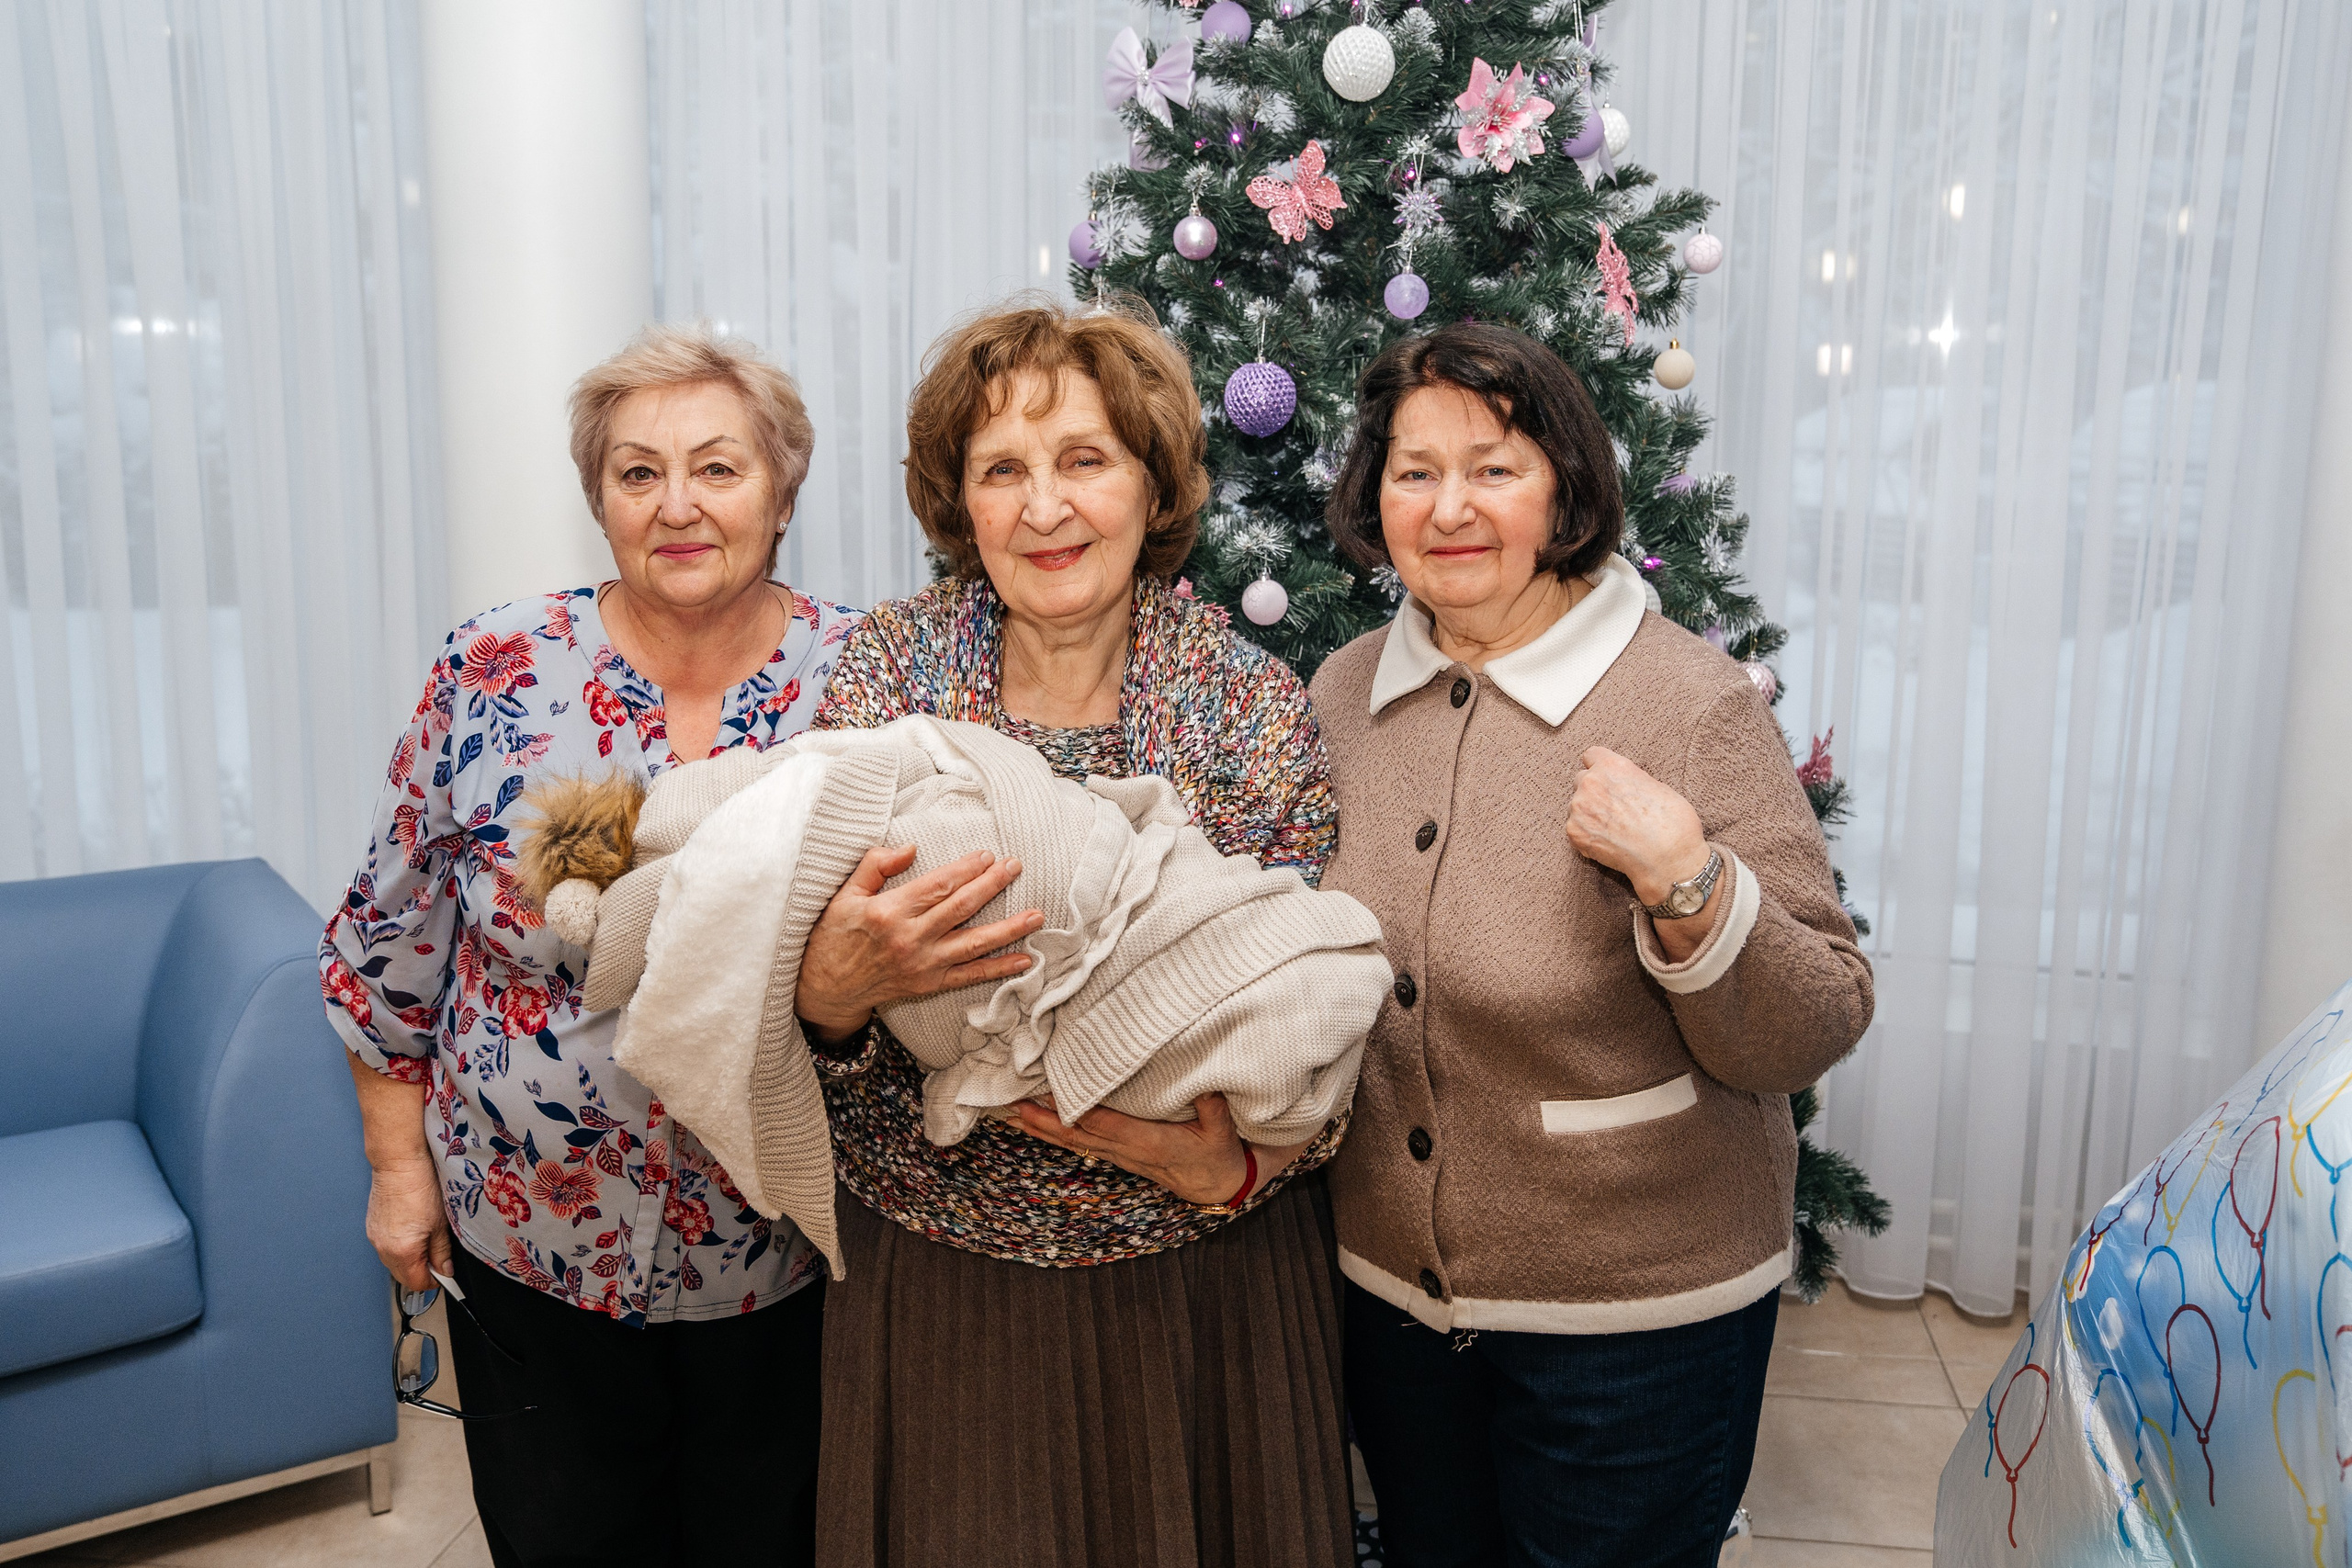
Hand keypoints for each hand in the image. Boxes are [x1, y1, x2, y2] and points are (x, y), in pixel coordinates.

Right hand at [365, 1156, 452, 1291]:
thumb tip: (445, 1270)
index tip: (444, 1275)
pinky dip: (399, 1248)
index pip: (416, 1283)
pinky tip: (411, 1232)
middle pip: (402, 1276)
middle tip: (438, 1259)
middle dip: (421, 1272)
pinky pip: (385, 1249)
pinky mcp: (371, 1228)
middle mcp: (383, 1248)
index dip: (434, 1282)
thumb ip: (442, 1252)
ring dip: (409, 1261)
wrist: (399, 1164)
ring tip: (426, 1241)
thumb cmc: (419, 1187)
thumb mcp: (440, 1223)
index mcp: (402, 1251)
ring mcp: (375, 1238)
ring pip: (393, 1263)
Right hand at [794, 845, 1044, 1040]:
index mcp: (890, 912)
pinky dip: (998, 969)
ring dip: (1009, 928)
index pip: (938, 885)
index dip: (967, 869)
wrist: (824, 988)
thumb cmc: (834, 935)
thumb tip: (910, 847)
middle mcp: (910, 939)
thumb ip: (875, 865)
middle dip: (992, 885)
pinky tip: (1024, 959)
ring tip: (1036, 914)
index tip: (988, 855)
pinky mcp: (928, 984)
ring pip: (974, 943)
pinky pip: (970, 976)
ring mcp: (922, 964)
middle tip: (1016, 866)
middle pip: (962, 908)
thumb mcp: (845, 894)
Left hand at [1012, 1092, 1309, 1205]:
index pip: (1106, 1125)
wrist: (1218, 1186)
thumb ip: (1213, 1107)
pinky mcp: (1118, 1154)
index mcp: (1149, 1143)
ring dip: (1042, 1128)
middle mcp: (1128, 1151)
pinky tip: (1036, 1124)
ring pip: (1074, 1141)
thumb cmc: (1220, 1154)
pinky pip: (1080, 1143)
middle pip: (1079, 1135)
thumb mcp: (1223, 1131)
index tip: (1054, 1096)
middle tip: (1014, 1104)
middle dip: (1046, 1121)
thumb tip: (1206, 1085)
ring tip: (1011, 1112)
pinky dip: (1055, 1133)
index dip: (1079, 1112)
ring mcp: (1120, 1155)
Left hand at [1565, 746, 1709, 906]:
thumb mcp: (1656, 786)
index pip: (1591, 755)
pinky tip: (1609, 844)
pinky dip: (1587, 836)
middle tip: (1613, 810)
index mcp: (1613, 766)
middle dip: (1594, 792)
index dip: (1599, 767)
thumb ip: (1630, 780)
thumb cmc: (1672, 823)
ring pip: (1577, 807)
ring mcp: (1579, 807)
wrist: (1668, 858)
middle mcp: (1591, 782)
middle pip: (1581, 780)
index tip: (1605, 779)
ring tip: (1614, 831)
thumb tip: (1623, 784)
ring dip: (1589, 815)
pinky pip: (1576, 829)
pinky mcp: (1574, 832)